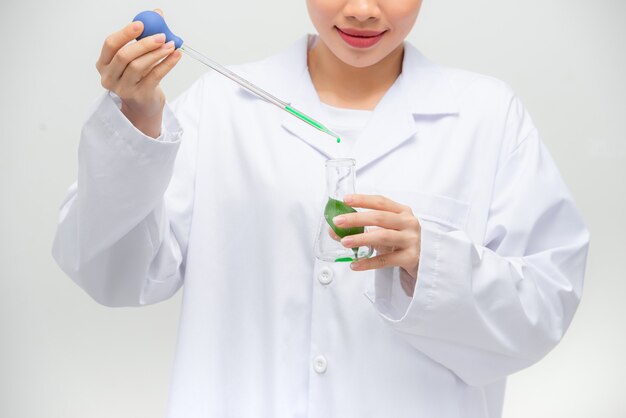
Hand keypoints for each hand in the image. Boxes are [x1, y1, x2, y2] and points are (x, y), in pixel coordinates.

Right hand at [96, 9, 181, 137]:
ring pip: (139, 67)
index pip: (110, 44)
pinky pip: (154, 77)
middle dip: (144, 43)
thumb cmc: (139, 76)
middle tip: (161, 35)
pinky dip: (166, 64)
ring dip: (157, 54)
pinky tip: (176, 56)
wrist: (144, 104)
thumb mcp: (137, 56)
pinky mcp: (139, 96)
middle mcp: (109, 77)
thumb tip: (158, 14)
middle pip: (124, 56)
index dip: (125, 33)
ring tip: (171, 45)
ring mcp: (123, 89)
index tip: (141, 24)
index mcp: (104, 63)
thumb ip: (144, 35)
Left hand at [332, 194, 420, 295]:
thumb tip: (333, 231)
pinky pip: (386, 260)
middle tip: (338, 222)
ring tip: (344, 242)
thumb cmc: (401, 243)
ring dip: (361, 238)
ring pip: (383, 236)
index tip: (345, 200)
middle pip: (380, 217)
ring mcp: (412, 240)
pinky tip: (355, 264)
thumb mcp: (385, 231)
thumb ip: (363, 229)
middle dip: (357, 218)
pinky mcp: (411, 258)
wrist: (425, 262)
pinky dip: (369, 262)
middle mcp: (409, 222)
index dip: (362, 199)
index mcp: (402, 211)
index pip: (381, 201)